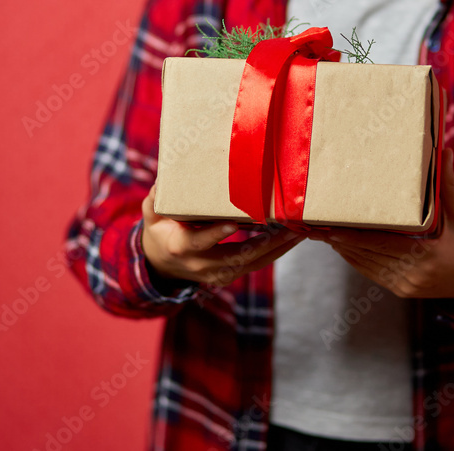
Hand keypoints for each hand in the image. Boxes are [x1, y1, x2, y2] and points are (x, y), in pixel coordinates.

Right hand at [141, 183, 304, 287]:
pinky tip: (292, 238)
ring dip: (279, 249)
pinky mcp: (230, 275)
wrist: (163, 264)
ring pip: (253, 263)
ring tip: (301, 231)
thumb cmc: (161, 231)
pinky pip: (256, 264)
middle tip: (291, 228)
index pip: (199, 241)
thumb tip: (164, 180)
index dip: (215, 234)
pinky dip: (275, 252)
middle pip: (238, 256)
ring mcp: (218, 274)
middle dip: (267, 244)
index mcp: (181, 247)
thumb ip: (156, 200)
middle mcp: (202, 265)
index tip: (233, 223)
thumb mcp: (152, 214)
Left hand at [309, 148, 453, 300]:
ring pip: (366, 266)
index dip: (352, 236)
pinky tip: (343, 248)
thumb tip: (444, 150)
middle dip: (340, 240)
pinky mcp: (403, 290)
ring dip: (344, 250)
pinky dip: (357, 260)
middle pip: (367, 255)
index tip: (330, 226)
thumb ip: (448, 186)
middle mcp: (412, 275)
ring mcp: (406, 286)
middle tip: (315, 226)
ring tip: (323, 234)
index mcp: (427, 256)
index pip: (380, 243)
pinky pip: (373, 274)